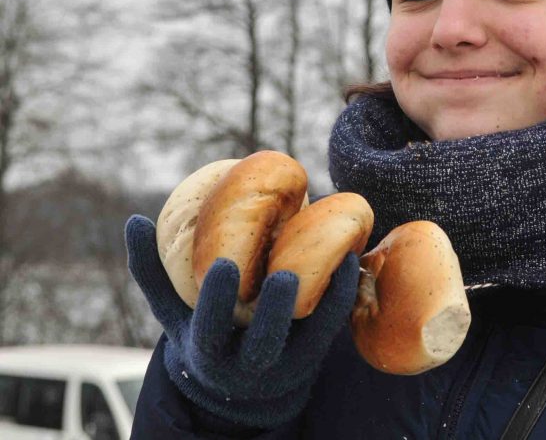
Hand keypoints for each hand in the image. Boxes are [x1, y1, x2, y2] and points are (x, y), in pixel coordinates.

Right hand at [125, 214, 357, 427]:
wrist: (242, 388)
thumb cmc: (203, 333)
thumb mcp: (173, 314)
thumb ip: (151, 272)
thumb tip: (133, 221)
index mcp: (209, 351)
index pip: (210, 331)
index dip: (217, 301)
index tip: (223, 266)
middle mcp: (248, 363)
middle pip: (263, 344)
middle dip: (273, 312)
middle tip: (284, 277)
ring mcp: (287, 362)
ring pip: (310, 336)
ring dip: (325, 298)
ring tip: (335, 257)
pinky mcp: (316, 353)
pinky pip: (333, 325)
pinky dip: (342, 292)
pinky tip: (348, 257)